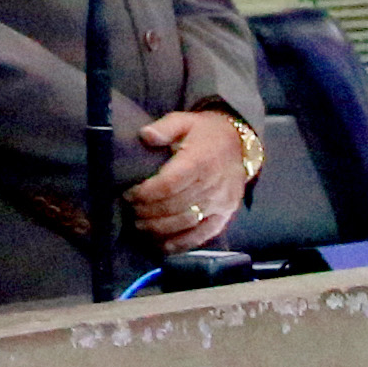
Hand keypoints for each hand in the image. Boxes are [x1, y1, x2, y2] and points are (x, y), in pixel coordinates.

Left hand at [131, 111, 246, 255]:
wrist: (239, 144)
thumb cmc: (205, 133)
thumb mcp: (184, 121)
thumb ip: (164, 127)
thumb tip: (145, 135)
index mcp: (200, 161)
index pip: (170, 183)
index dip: (146, 192)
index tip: (128, 194)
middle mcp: (213, 185)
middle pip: (176, 206)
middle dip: (148, 212)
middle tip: (129, 211)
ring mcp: (221, 203)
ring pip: (187, 222)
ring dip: (160, 228)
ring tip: (140, 225)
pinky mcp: (225, 214)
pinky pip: (204, 234)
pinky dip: (182, 243)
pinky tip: (163, 246)